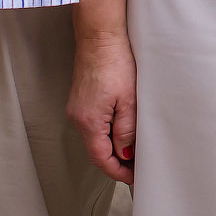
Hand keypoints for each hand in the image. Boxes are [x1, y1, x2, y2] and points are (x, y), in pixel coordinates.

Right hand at [67, 33, 138, 183]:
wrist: (99, 37)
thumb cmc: (115, 63)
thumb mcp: (128, 100)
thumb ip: (126, 131)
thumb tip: (126, 155)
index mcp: (89, 122)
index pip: (102, 159)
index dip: (118, 171)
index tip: (133, 178)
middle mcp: (78, 118)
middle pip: (96, 151)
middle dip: (117, 162)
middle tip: (137, 169)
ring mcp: (77, 109)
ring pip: (95, 138)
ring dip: (112, 148)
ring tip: (134, 151)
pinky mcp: (81, 100)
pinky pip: (93, 125)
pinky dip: (106, 133)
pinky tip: (121, 131)